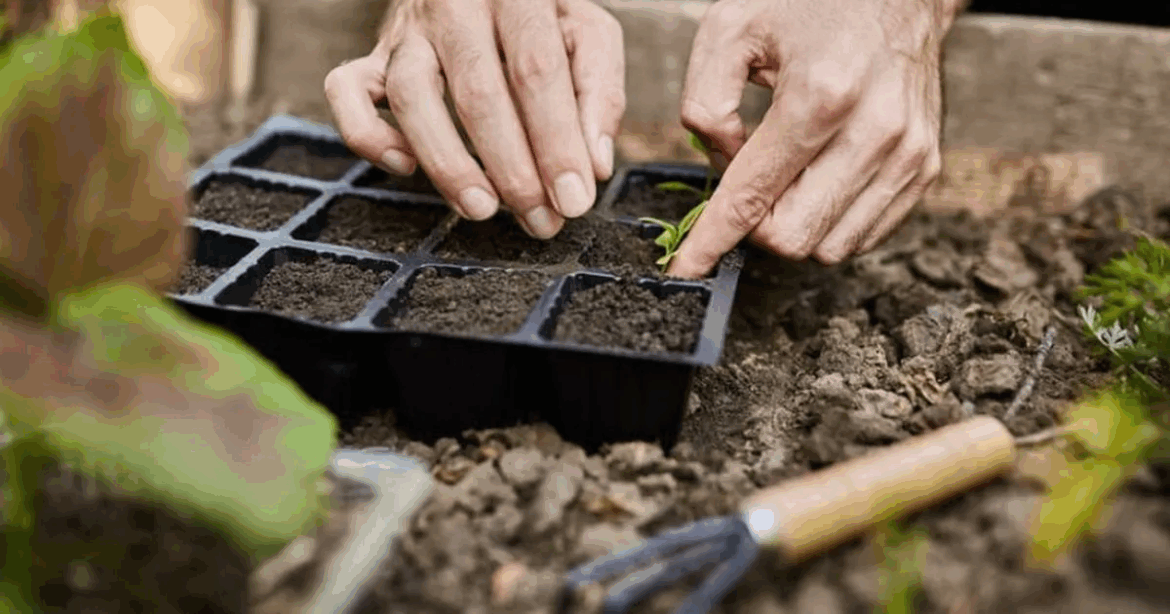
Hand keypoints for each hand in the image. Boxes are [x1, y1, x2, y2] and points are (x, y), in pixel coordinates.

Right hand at [323, 0, 624, 237]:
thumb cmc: (541, 19)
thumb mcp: (587, 34)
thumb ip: (599, 91)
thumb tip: (594, 166)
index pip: (536, 70)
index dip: (556, 141)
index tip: (574, 199)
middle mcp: (455, 4)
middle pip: (477, 91)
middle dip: (511, 167)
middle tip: (539, 219)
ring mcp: (407, 29)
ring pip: (410, 96)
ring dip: (447, 163)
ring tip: (482, 209)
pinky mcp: (374, 54)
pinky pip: (346, 92)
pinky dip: (370, 136)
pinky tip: (407, 168)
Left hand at [668, 0, 961, 276]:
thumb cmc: (810, 3)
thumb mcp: (730, 30)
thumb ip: (705, 104)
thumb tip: (721, 165)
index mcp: (819, 96)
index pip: (753, 197)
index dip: (711, 241)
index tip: (687, 268)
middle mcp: (873, 132)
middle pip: (792, 236)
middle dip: (755, 226)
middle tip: (747, 185)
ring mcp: (907, 154)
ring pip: (829, 247)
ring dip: (794, 225)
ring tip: (787, 175)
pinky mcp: (926, 167)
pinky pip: (864, 235)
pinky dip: (830, 221)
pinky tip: (819, 180)